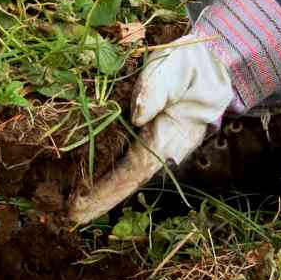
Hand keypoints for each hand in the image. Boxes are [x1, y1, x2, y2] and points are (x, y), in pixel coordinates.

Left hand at [67, 0, 280, 224]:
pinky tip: (86, 182)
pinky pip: (124, 159)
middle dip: (98, 199)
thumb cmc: (192, 63)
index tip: (84, 206)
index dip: (108, 191)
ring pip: (124, 173)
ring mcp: (155, 145)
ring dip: (99, 190)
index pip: (134, 172)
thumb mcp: (177, 67)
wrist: (211, 62)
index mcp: (169, 137)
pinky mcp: (148, 136)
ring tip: (71, 208)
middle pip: (126, 180)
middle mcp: (161, 148)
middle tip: (69, 217)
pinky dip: (105, 173)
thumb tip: (135, 116)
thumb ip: (156, 89)